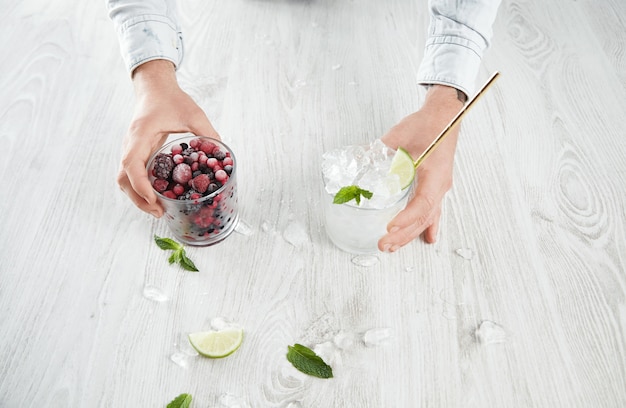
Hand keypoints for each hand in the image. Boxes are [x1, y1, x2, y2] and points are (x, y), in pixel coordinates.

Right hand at [117, 60, 218, 216]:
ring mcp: (130, 149)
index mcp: (140, 135)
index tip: (154, 199)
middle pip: (123, 179)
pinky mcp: (135, 152)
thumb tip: (224, 154)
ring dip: (137, 197)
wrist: (154, 88)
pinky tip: (157, 196)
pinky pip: (131, 174)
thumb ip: (208, 133)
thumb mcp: (193, 114)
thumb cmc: (171, 98)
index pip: (131, 163)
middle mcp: (130, 144)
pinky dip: (140, 189)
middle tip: (159, 212)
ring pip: (124, 179)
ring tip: (158, 210)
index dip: (141, 185)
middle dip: (138, 199)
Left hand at [378, 85, 464, 250]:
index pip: (422, 202)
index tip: (390, 227)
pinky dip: (427, 225)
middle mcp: (440, 185)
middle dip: (403, 234)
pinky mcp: (435, 186)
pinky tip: (428, 238)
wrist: (445, 117)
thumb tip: (357, 160)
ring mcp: (439, 187)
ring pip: (427, 217)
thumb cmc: (428, 124)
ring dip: (410, 234)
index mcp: (435, 173)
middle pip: (423, 217)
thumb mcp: (399, 135)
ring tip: (393, 247)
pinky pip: (433, 211)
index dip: (406, 218)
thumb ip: (379, 150)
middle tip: (383, 245)